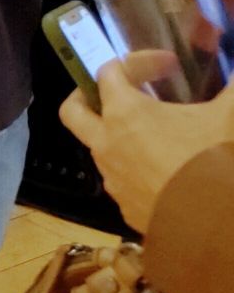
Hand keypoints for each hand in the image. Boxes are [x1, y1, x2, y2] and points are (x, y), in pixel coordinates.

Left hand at [59, 50, 233, 229]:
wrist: (219, 231)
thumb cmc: (218, 165)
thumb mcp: (230, 117)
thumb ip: (231, 88)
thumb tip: (232, 73)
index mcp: (124, 115)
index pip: (108, 73)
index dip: (136, 61)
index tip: (169, 65)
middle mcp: (107, 145)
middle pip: (74, 111)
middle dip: (87, 94)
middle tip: (117, 92)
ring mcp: (114, 180)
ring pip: (99, 148)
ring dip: (118, 135)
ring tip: (157, 132)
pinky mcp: (127, 209)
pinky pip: (122, 180)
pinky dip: (136, 167)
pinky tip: (168, 169)